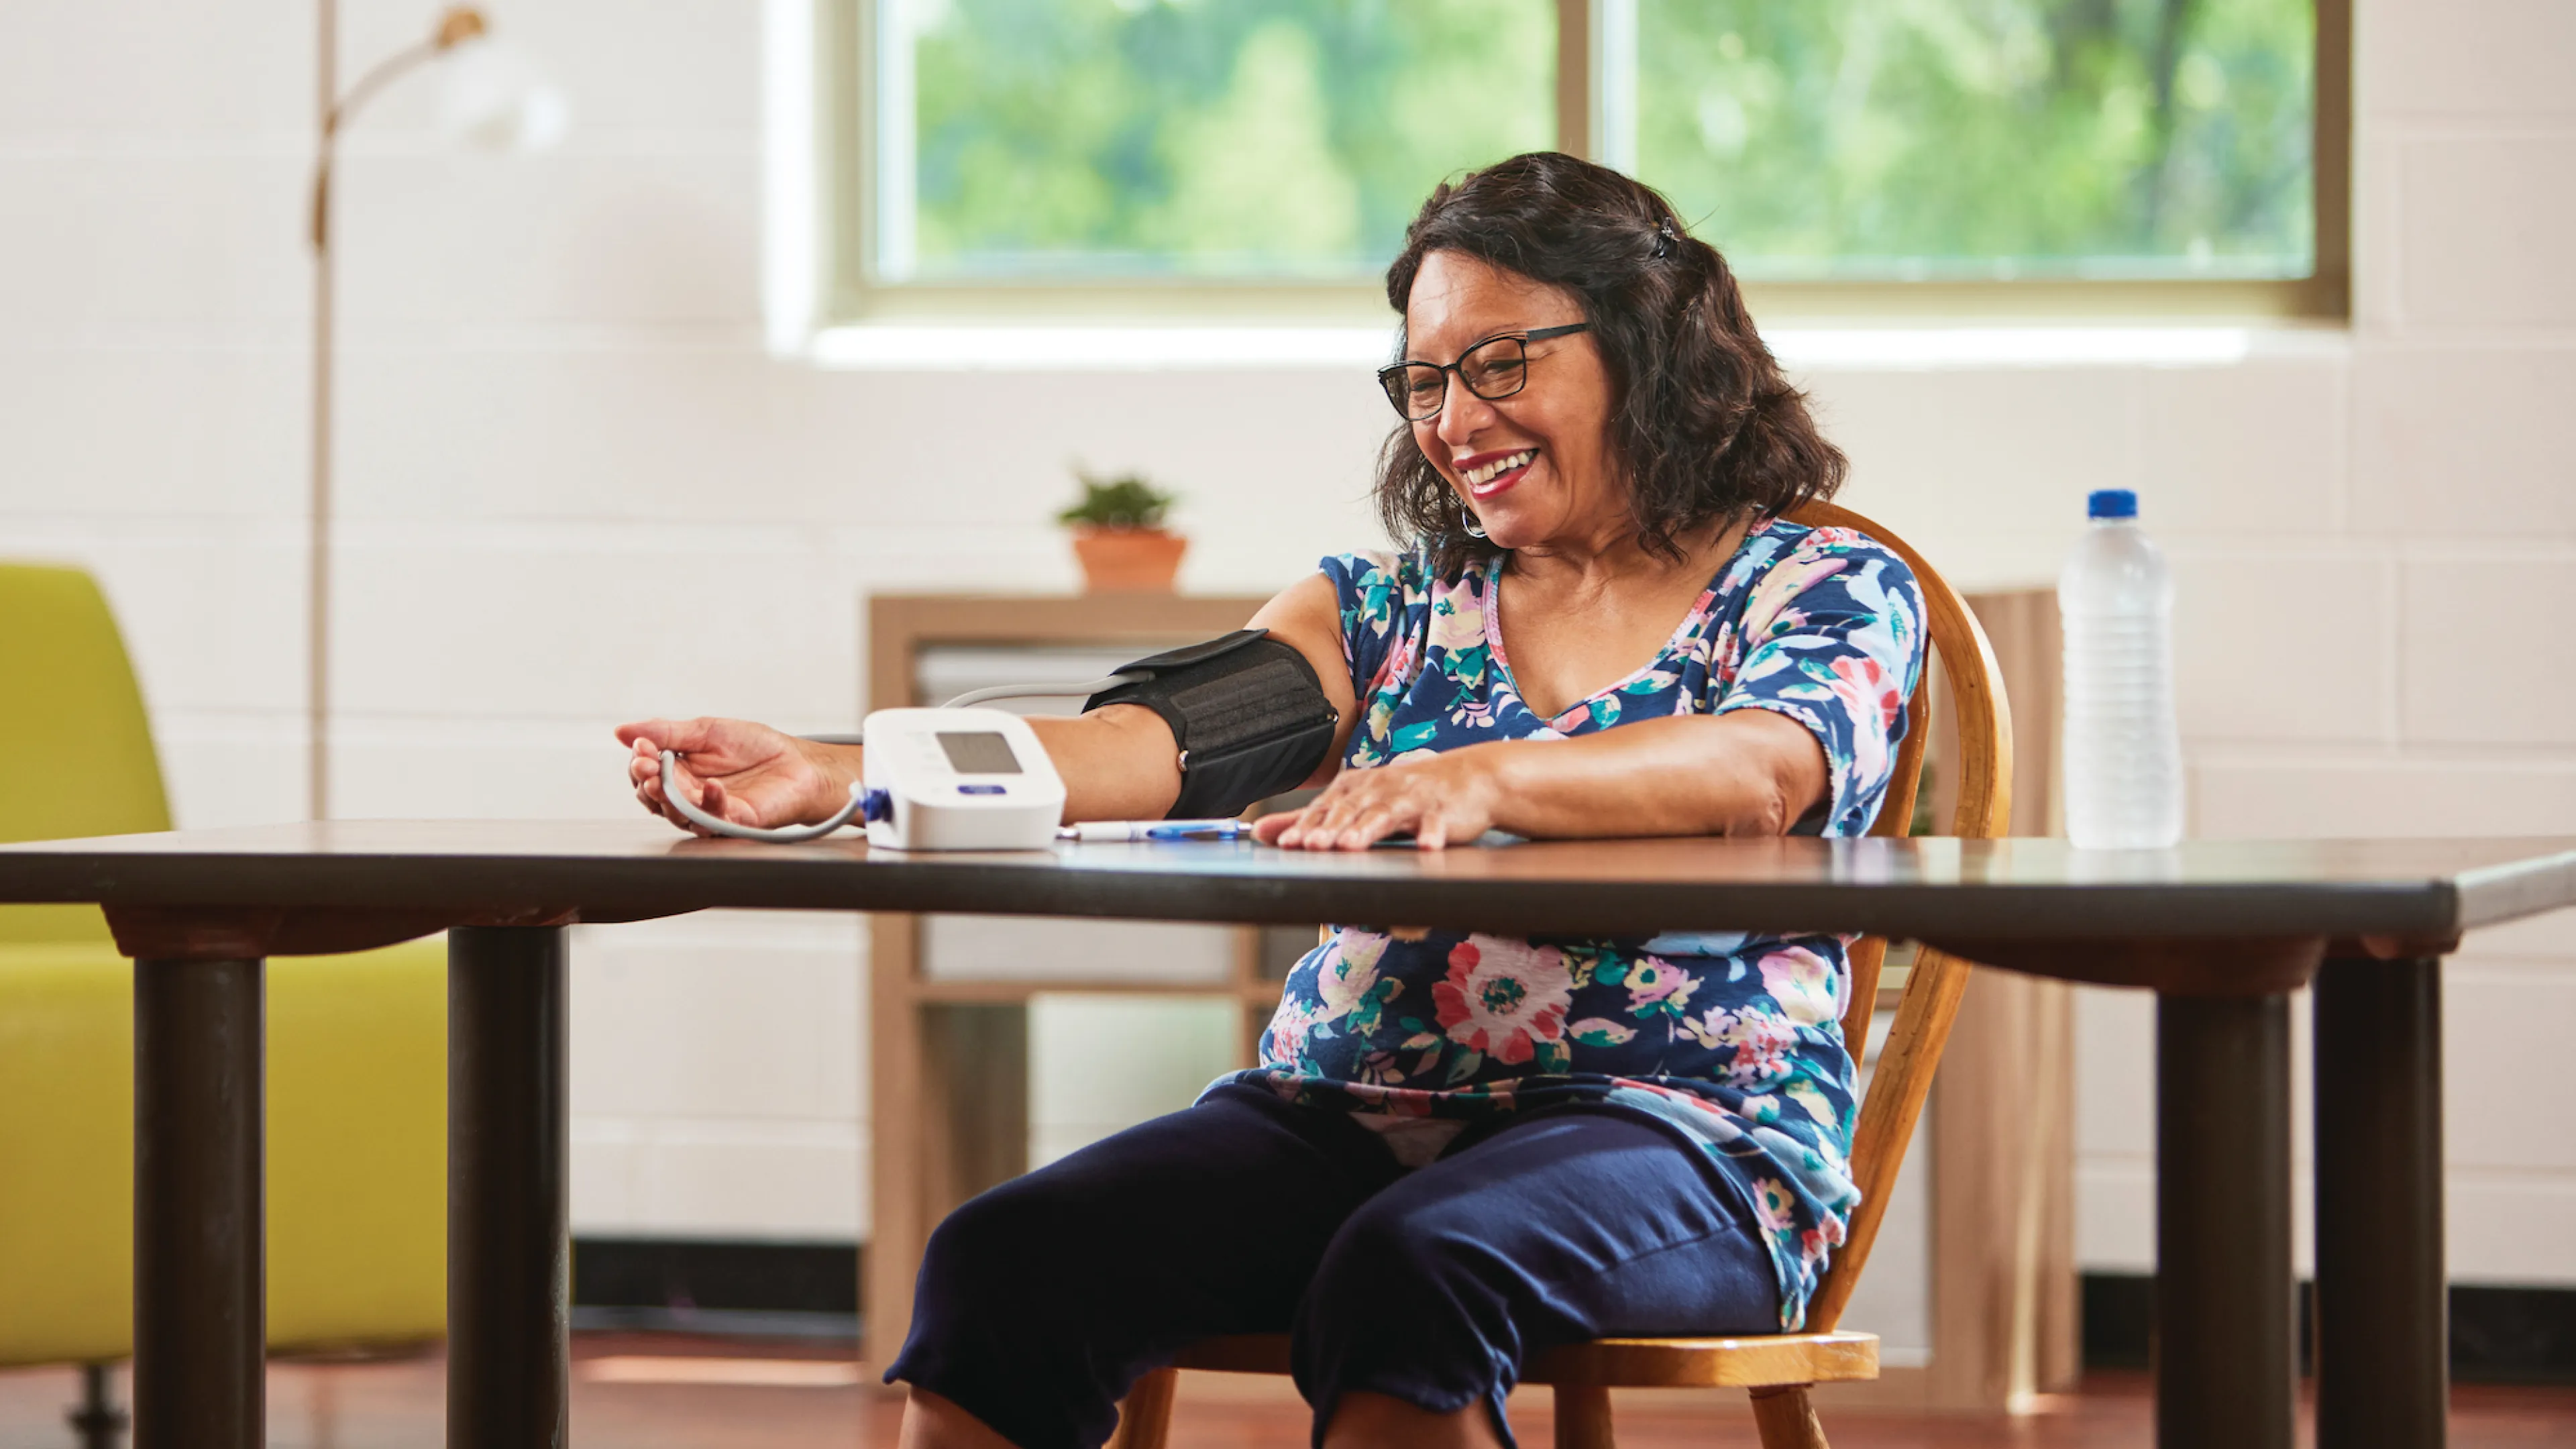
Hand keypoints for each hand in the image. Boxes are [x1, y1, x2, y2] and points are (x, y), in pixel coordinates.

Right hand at [615, 717, 849, 836]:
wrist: (798, 762)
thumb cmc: (755, 747)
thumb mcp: (705, 731)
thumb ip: (666, 733)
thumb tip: (623, 731)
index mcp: (679, 772)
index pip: (646, 774)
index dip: (639, 764)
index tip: (641, 749)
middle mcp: (689, 796)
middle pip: (655, 798)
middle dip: (647, 783)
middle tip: (647, 767)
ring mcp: (710, 812)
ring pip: (678, 815)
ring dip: (668, 799)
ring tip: (663, 781)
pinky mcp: (735, 822)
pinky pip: (715, 819)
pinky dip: (711, 803)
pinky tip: (712, 786)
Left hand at [1254, 747, 1505, 851]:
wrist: (1468, 778)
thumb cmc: (1407, 795)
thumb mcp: (1358, 802)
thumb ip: (1311, 819)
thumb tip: (1260, 831)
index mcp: (1356, 787)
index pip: (1325, 808)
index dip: (1306, 826)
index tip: (1287, 844)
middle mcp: (1380, 787)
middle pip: (1351, 810)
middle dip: (1330, 828)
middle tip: (1312, 846)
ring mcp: (1412, 796)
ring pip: (1386, 814)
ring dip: (1368, 829)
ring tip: (1352, 846)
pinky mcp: (1442, 808)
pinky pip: (1435, 822)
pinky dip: (1431, 833)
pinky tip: (1426, 846)